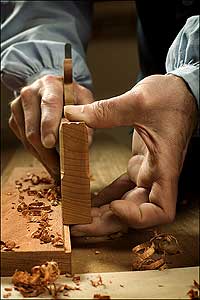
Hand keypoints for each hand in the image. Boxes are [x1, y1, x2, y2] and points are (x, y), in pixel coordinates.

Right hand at [9, 75, 93, 179]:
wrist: (52, 90)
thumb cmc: (70, 96)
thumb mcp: (84, 101)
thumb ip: (87, 118)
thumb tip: (84, 139)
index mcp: (50, 85)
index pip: (49, 105)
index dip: (49, 125)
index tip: (51, 143)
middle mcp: (30, 94)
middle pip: (34, 129)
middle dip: (47, 152)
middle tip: (61, 168)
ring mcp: (18, 107)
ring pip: (28, 140)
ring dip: (44, 157)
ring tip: (58, 169)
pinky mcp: (14, 119)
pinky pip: (24, 142)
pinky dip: (38, 154)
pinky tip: (50, 159)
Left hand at [64, 74, 196, 235]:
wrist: (181, 92)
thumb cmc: (171, 97)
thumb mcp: (138, 101)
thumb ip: (105, 111)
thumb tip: (71, 115)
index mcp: (164, 166)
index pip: (161, 210)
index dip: (138, 217)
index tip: (114, 206)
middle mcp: (157, 175)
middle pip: (135, 213)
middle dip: (107, 223)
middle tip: (77, 225)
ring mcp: (148, 172)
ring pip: (126, 203)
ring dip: (102, 213)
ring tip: (76, 215)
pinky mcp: (140, 165)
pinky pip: (122, 188)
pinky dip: (105, 196)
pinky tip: (87, 198)